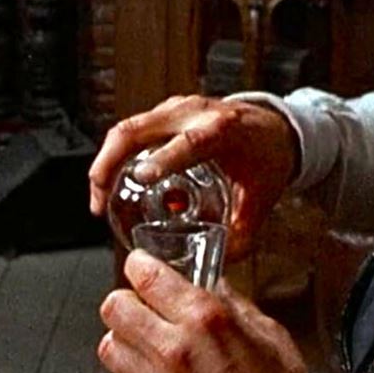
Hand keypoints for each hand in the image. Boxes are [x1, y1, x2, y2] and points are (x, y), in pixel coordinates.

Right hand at [89, 95, 297, 255]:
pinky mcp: (164, 113)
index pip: (189, 142)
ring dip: (106, 162)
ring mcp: (175, 109)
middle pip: (136, 129)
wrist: (274, 126)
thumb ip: (242, 232)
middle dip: (108, 163)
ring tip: (99, 199)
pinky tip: (111, 184)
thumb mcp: (260, 197)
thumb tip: (221, 263)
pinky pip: (131, 131)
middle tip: (99, 201)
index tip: (140, 179)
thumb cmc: (267, 156)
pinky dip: (115, 157)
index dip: (163, 159)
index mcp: (222, 130)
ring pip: (126, 129)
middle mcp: (193, 112)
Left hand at [98, 250, 306, 372]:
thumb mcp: (272, 341)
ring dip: (125, 341)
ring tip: (148, 345)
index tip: (143, 266)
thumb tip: (214, 285)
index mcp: (206, 319)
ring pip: (109, 345)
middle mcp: (173, 349)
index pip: (146, 275)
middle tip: (144, 306)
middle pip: (115, 307)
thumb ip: (237, 308)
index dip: (140, 265)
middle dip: (127, 302)